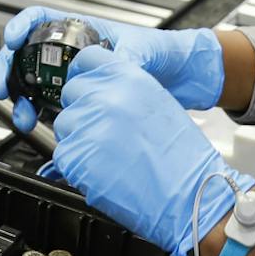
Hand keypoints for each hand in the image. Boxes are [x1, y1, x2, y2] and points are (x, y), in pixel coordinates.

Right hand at [0, 9, 223, 131]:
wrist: (181, 77)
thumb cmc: (163, 51)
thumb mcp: (143, 49)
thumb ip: (126, 59)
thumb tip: (117, 69)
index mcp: (82, 30)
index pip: (40, 20)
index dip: (20, 27)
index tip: (12, 41)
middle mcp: (71, 53)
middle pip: (26, 56)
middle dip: (8, 70)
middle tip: (3, 87)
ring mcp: (72, 78)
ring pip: (32, 85)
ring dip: (21, 101)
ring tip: (23, 116)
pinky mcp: (78, 101)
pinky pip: (49, 109)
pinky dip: (38, 119)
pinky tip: (37, 128)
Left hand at [44, 48, 251, 255]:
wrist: (190, 195)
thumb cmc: (182, 157)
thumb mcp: (158, 102)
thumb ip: (125, 90)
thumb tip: (100, 89)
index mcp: (128, 77)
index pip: (86, 59)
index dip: (83, 74)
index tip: (84, 85)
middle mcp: (106, 97)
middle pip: (71, 93)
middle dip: (82, 109)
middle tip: (103, 129)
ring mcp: (88, 127)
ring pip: (64, 124)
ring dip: (78, 137)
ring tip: (106, 154)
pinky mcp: (76, 158)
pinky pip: (63, 154)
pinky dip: (76, 164)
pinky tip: (102, 170)